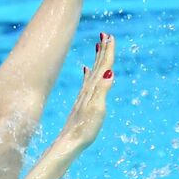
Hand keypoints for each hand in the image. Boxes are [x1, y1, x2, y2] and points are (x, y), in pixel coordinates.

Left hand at [54, 34, 115, 154]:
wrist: (68, 143)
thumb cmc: (84, 129)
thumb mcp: (97, 109)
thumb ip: (102, 90)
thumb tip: (109, 72)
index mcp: (93, 90)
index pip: (103, 67)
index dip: (107, 52)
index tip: (110, 36)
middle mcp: (88, 91)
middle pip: (97, 66)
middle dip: (103, 51)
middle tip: (106, 35)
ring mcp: (84, 96)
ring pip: (92, 72)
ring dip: (97, 59)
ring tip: (99, 46)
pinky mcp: (81, 103)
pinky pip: (86, 82)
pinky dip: (88, 73)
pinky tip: (85, 70)